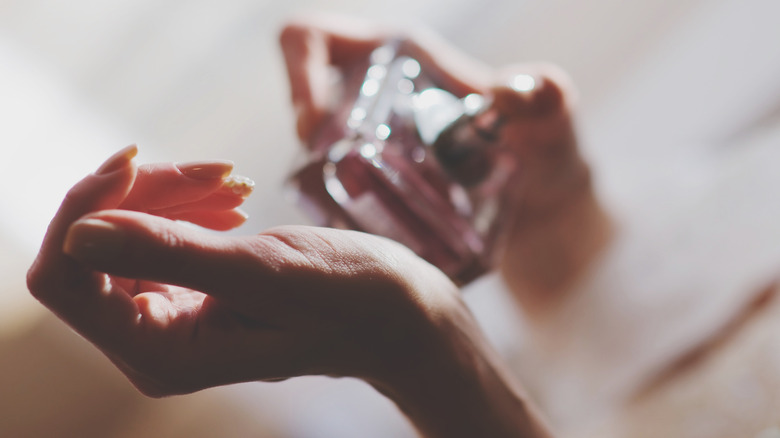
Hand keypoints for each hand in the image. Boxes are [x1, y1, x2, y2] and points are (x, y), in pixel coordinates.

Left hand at [27, 145, 551, 436]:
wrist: (396, 312)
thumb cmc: (347, 300)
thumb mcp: (263, 272)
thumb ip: (171, 255)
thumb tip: (79, 233)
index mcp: (162, 354)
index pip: (68, 278)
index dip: (85, 209)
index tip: (134, 158)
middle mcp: (152, 343)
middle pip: (93, 248)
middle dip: (143, 194)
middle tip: (218, 173)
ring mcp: (168, 317)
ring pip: (123, 233)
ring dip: (170, 194)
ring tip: (234, 186)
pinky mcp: (189, 292)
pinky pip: (155, 233)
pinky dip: (185, 203)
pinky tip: (232, 200)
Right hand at [280, 17, 610, 314]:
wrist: (539, 204)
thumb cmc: (542, 145)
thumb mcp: (550, 117)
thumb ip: (545, 97)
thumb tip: (519, 94)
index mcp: (393, 57)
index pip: (310, 40)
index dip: (296, 73)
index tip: (311, 129)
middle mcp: (366, 98)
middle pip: (304, 116)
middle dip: (317, 161)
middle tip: (360, 199)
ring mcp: (361, 148)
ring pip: (310, 168)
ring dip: (330, 204)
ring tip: (374, 235)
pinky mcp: (366, 193)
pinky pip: (332, 207)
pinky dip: (348, 232)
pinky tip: (378, 256)